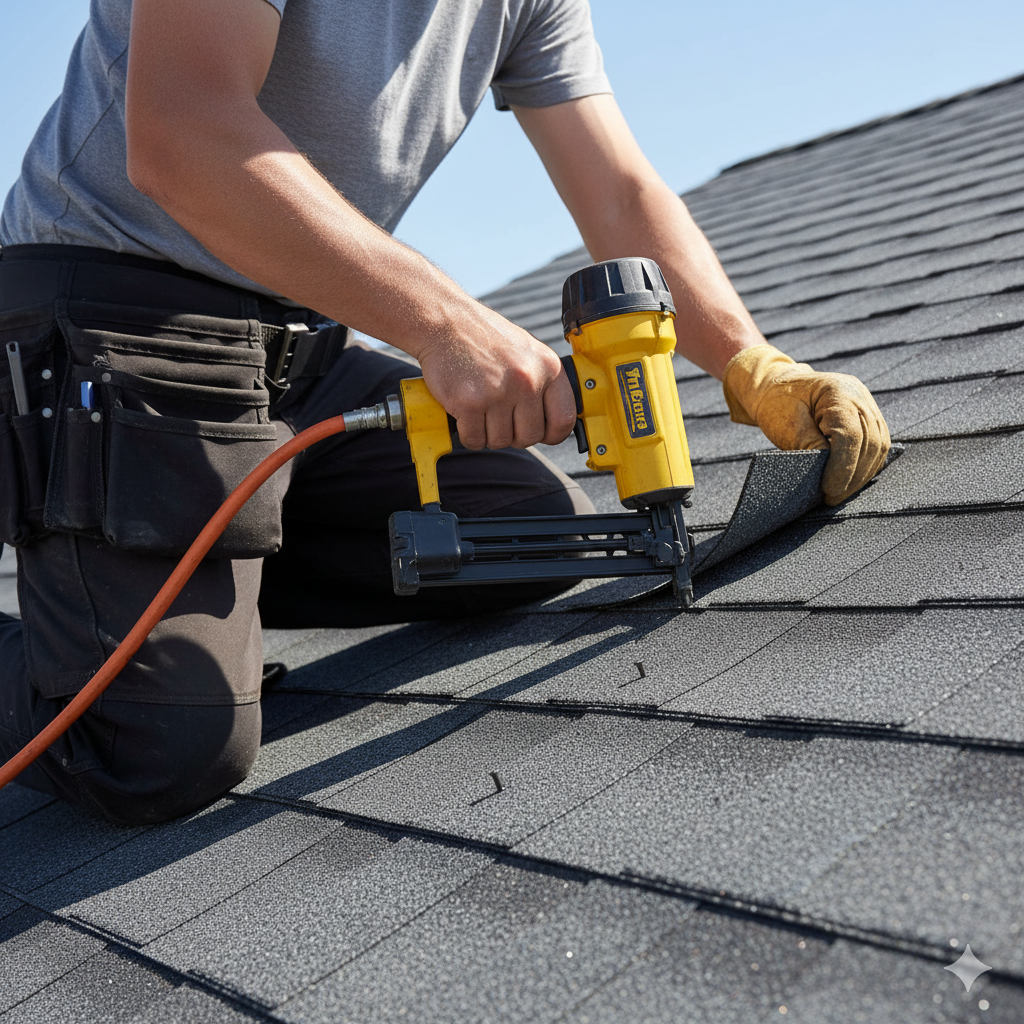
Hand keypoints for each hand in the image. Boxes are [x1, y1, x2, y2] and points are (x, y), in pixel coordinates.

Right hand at [414, 304, 576, 450]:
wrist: (446, 322)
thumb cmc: (485, 337)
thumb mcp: (527, 352)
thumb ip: (542, 382)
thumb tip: (551, 418)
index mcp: (548, 367)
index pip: (563, 420)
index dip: (551, 434)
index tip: (540, 433)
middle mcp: (527, 381)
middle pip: (529, 436)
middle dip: (513, 434)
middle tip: (499, 418)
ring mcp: (499, 393)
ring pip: (500, 441)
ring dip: (488, 433)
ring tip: (480, 409)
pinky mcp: (470, 403)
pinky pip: (475, 439)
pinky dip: (468, 434)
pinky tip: (465, 414)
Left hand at [722, 344, 890, 505]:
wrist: (776, 386)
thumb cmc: (776, 403)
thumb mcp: (787, 425)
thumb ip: (811, 446)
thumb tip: (832, 473)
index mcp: (838, 391)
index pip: (851, 434)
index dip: (843, 466)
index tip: (829, 490)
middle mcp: (859, 395)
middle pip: (870, 442)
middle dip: (854, 476)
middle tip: (833, 498)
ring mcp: (867, 404)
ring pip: (879, 445)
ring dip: (862, 474)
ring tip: (841, 494)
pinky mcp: (867, 416)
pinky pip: (876, 444)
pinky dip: (866, 465)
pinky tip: (851, 481)